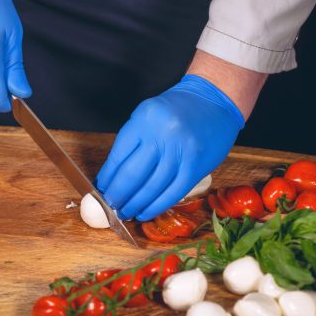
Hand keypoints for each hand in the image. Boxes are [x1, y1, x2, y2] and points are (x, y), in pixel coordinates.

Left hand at [96, 74, 244, 220]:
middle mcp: (162, 135)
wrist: (215, 101)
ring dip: (135, 205)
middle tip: (110, 207)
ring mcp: (181, 152)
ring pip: (151, 188)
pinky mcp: (196, 167)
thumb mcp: (148, 114)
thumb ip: (132, 141)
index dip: (107, 178)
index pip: (118, 156)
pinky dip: (156, 206)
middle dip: (117, 196)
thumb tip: (112, 176)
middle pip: (132, 175)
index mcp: (145, 119)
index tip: (100, 190)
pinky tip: (144, 213)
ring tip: (125, 213)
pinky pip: (172, 193)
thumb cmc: (177, 109)